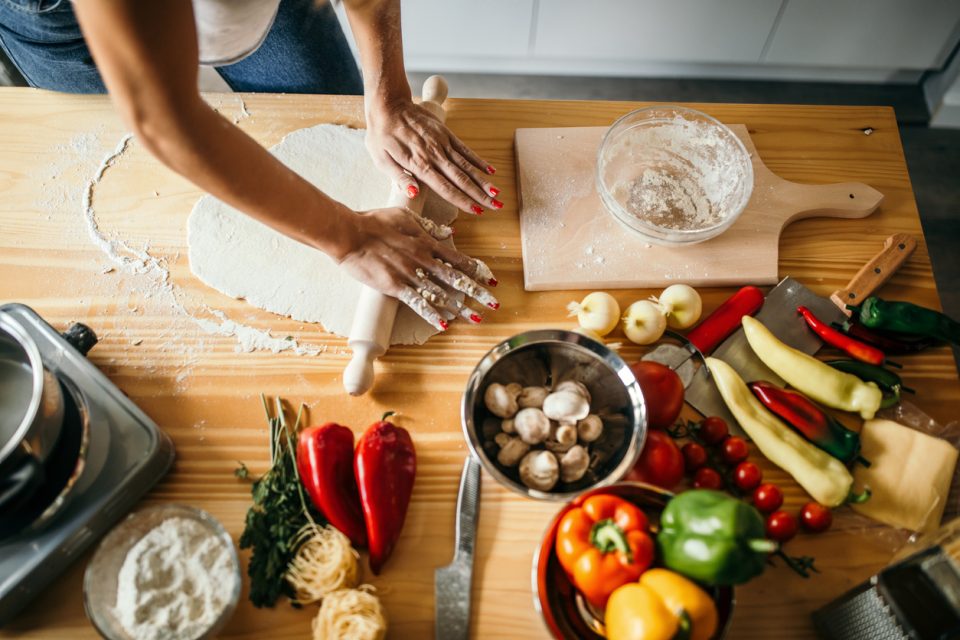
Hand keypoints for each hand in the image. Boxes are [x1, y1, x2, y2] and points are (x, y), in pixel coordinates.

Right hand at [336, 206, 498, 329]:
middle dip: (478, 292)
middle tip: (494, 303)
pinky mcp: (395, 286)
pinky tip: (444, 324)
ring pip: (442, 293)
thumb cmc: (374, 222)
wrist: (350, 233)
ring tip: (477, 318)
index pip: (458, 259)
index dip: (477, 270)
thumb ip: (429, 228)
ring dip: (461, 307)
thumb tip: (450, 233)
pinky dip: (432, 314)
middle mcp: (423, 259)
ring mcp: (410, 274)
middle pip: (457, 278)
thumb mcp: (406, 217)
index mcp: (426, 242)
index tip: (491, 279)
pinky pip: (417, 302)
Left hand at [364, 98, 502, 214]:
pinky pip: (465, 149)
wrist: (388, 104)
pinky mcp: (445, 133)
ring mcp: (442, 143)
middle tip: (496, 206)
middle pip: (461, 179)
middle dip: (480, 195)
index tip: (477, 211)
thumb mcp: (381, 159)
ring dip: (483, 181)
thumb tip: (413, 194)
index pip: (445, 188)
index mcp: (419, 165)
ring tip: (497, 193)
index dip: (463, 201)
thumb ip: (399, 177)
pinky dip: (478, 160)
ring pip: (467, 166)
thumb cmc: (381, 134)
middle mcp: (434, 155)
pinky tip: (490, 170)